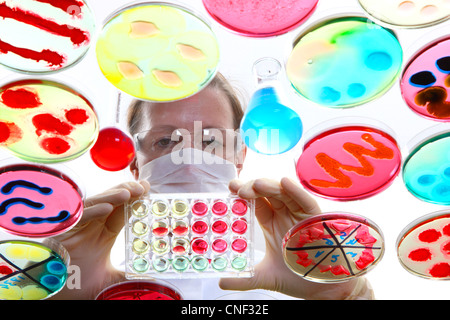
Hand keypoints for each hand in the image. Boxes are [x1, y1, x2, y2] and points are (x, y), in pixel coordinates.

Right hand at [51, 181, 149, 299]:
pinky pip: (75, 218)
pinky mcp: (58, 232)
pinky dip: (90, 212)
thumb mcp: (110, 279)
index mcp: (102, 233)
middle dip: (125, 192)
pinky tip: (107, 208)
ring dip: (111, 197)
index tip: (148, 190)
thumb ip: (129, 276)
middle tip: (142, 187)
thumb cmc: (77, 285)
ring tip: (129, 193)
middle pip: (108, 203)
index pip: (120, 211)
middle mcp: (89, 227)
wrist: (53, 295)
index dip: (134, 201)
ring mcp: (74, 228)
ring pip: (93, 205)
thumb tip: (152, 279)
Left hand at [219, 177, 361, 299]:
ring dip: (270, 186)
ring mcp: (300, 214)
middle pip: (268, 193)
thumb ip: (244, 278)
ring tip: (257, 184)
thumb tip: (221, 282)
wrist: (322, 290)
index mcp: (271, 221)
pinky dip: (297, 191)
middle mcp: (285, 214)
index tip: (231, 187)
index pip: (256, 201)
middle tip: (239, 188)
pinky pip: (306, 201)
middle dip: (253, 187)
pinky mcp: (316, 219)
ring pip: (285, 193)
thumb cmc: (297, 276)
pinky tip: (284, 183)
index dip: (243, 193)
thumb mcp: (265, 277)